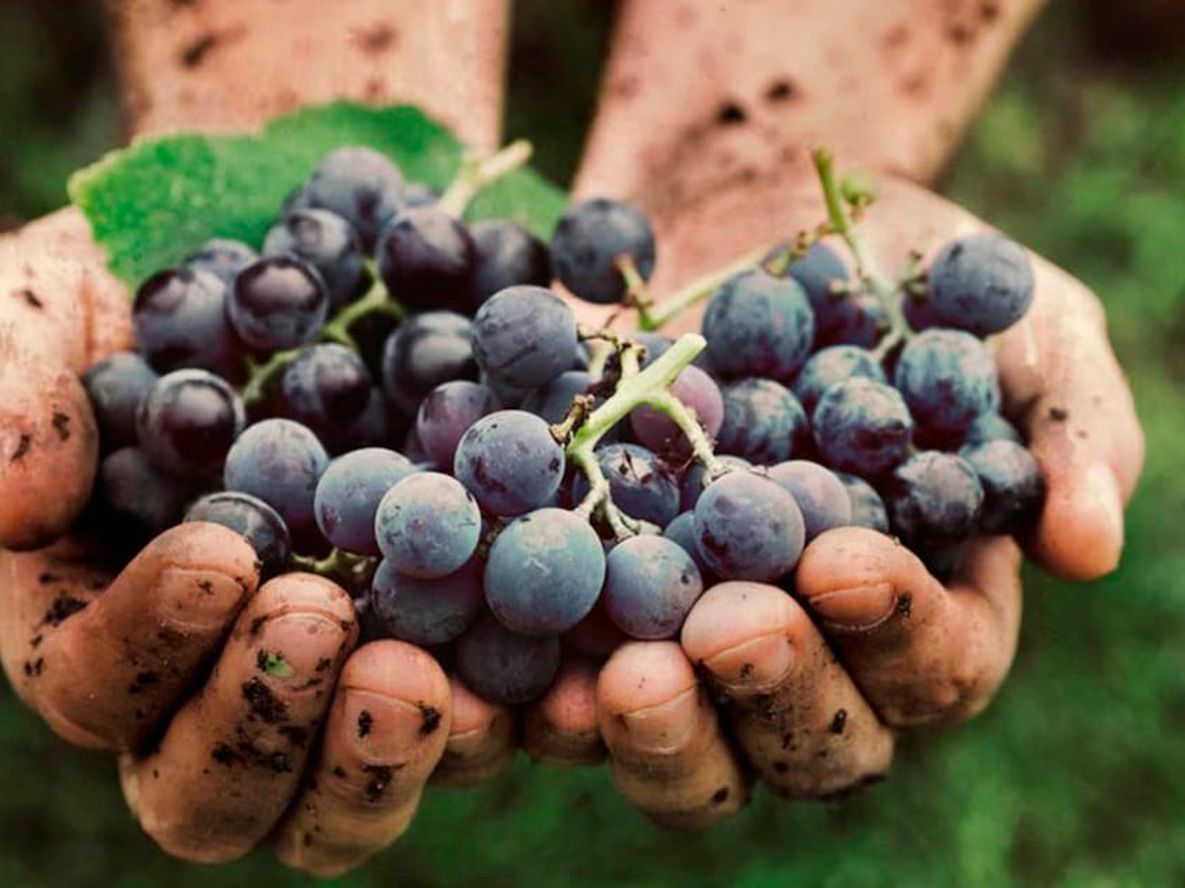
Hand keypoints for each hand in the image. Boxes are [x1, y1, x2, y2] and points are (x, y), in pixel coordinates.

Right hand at [0, 1, 516, 874]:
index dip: (147, 645)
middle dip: (265, 722)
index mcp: (110, 623)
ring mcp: (347, 671)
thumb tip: (7, 512)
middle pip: (220, 789)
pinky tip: (568, 675)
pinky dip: (524, 714)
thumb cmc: (151, 288)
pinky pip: (490, 715)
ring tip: (430, 679)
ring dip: (384, 757)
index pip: (101, 689)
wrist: (302, 257)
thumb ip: (12, 387)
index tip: (222, 556)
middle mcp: (223, 678)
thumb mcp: (53, 305)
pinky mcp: (458, 644)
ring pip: (347, 790)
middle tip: (324, 624)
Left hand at [525, 175, 1142, 823]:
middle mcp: (810, 648)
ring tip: (618, 680)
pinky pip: (559, 676)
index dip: (897, 631)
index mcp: (924, 605)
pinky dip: (530, 688)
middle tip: (728, 631)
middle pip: (807, 737)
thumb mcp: (1015, 327)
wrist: (747, 219)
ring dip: (653, 729)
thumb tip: (1090, 547)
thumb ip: (1065, 427)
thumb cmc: (902, 278)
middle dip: (771, 692)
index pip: (934, 664)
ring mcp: (691, 637)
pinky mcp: (586, 604)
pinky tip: (497, 666)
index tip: (845, 560)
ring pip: (684, 741)